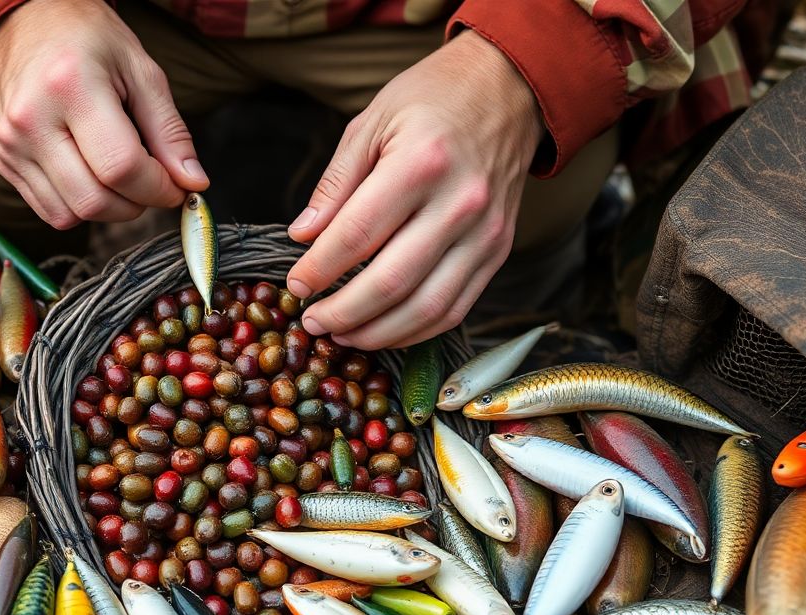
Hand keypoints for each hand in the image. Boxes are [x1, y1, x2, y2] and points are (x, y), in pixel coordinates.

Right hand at [0, 0, 207, 227]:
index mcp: (69, 88)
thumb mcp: (141, 70)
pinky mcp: (3, 161)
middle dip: (137, 203)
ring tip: (121, 176)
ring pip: (70, 215)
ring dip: (109, 210)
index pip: (122, 168)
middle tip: (152, 182)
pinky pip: (50, 210)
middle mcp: (32, 121)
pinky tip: (92, 176)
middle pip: (95, 200)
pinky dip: (80, 206)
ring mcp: (11, 145)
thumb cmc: (86, 38)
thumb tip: (193, 182)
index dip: (159, 188)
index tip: (176, 186)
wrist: (23, 21)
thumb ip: (169, 130)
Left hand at [285, 32, 542, 348]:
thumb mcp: (372, 122)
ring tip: (342, 334)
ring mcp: (485, 233)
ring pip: (426, 308)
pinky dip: (416, 331)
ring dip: (377, 333)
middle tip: (312, 321)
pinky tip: (383, 330)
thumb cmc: (434, 99)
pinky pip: (455, 308)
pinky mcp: (498, 251)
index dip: (319, 269)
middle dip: (343, 312)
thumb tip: (303, 236)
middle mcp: (459, 204)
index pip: (357, 235)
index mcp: (420, 164)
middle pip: (391, 282)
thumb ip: (337, 183)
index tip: (295, 285)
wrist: (509, 89)